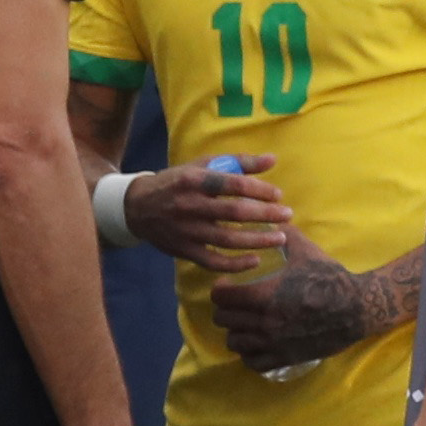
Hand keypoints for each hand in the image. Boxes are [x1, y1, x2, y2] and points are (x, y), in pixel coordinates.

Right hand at [122, 155, 291, 272]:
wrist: (138, 207)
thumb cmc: (178, 182)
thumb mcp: (202, 166)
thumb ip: (238, 163)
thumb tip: (272, 161)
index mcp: (194, 180)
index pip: (232, 185)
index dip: (259, 190)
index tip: (278, 195)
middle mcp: (189, 206)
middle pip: (234, 212)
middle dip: (265, 215)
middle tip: (287, 216)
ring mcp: (187, 231)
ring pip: (227, 240)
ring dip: (257, 240)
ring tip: (280, 238)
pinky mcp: (184, 250)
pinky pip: (213, 261)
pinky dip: (235, 264)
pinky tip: (255, 260)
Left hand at [210, 226, 379, 372]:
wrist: (357, 308)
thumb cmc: (330, 278)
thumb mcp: (306, 251)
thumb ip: (285, 234)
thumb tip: (273, 218)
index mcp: (264, 295)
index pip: (221, 298)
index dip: (220, 290)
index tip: (227, 285)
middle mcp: (264, 322)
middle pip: (223, 320)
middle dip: (226, 309)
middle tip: (235, 303)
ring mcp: (273, 343)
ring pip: (234, 342)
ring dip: (235, 332)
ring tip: (244, 324)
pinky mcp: (285, 358)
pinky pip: (253, 362)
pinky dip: (249, 354)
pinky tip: (255, 344)